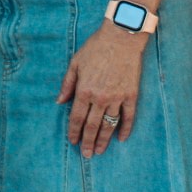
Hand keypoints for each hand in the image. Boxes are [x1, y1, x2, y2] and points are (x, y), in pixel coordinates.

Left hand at [57, 23, 146, 156]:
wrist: (122, 37)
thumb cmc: (96, 47)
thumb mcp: (76, 63)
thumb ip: (67, 84)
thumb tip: (59, 102)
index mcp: (84, 90)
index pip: (77, 117)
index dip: (74, 131)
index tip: (73, 141)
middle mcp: (100, 98)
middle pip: (92, 126)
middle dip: (87, 142)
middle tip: (86, 154)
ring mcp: (117, 98)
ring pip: (109, 125)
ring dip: (104, 140)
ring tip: (99, 151)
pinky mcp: (131, 95)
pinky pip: (128, 117)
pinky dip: (125, 129)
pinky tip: (121, 139)